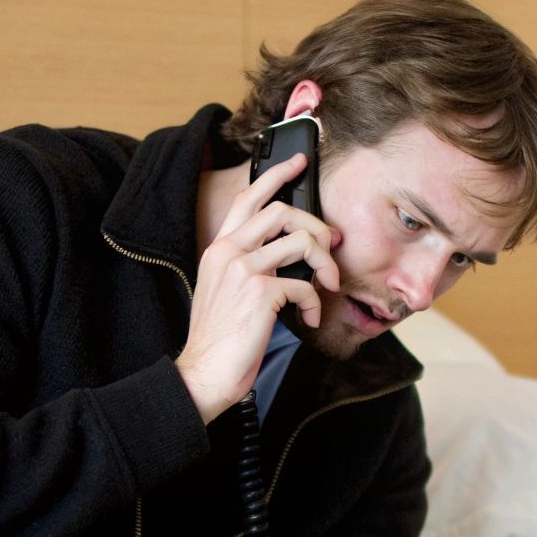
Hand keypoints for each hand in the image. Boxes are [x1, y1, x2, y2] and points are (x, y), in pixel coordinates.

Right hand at [176, 153, 339, 421]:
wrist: (205, 373)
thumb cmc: (221, 340)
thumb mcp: (229, 292)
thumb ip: (251, 268)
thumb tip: (293, 260)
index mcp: (219, 249)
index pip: (247, 199)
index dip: (275, 176)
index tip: (298, 162)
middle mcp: (227, 251)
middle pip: (281, 211)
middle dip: (316, 226)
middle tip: (331, 246)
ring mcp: (243, 269)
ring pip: (300, 240)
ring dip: (324, 263)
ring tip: (328, 285)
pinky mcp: (260, 292)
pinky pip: (304, 283)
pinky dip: (314, 302)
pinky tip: (308, 318)